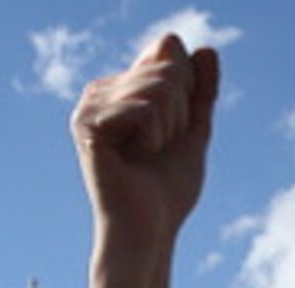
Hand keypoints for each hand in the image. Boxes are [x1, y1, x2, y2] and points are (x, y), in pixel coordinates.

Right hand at [71, 33, 219, 253]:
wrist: (149, 231)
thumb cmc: (166, 192)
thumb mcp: (193, 132)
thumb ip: (201, 92)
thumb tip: (207, 49)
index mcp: (119, 90)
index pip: (171, 57)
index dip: (186, 99)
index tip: (168, 138)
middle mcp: (98, 92)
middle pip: (167, 70)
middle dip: (178, 116)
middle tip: (156, 151)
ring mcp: (89, 106)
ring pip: (159, 87)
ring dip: (167, 129)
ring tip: (145, 156)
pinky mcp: (87, 123)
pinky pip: (145, 108)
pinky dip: (153, 138)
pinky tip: (133, 159)